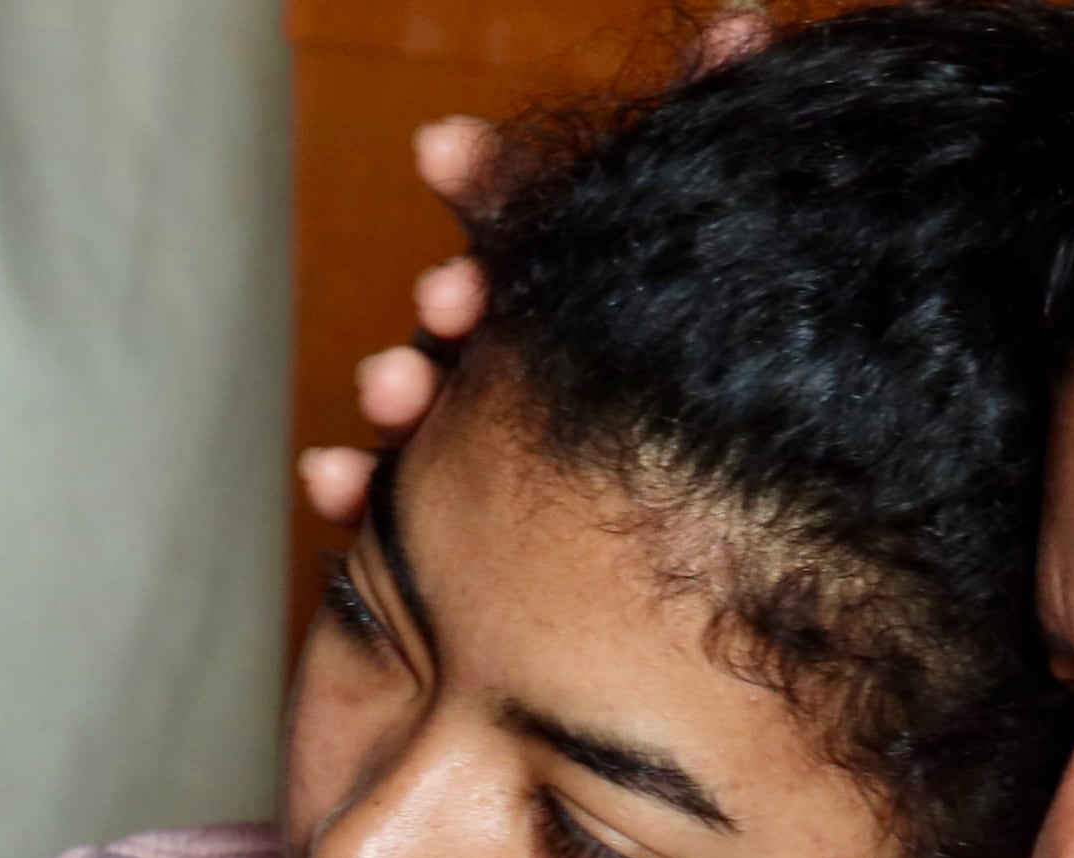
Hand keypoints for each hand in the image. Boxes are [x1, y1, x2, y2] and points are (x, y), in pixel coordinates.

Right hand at [294, 19, 773, 526]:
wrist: (666, 587)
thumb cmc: (698, 427)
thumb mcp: (696, 268)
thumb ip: (707, 140)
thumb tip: (741, 25)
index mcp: (573, 299)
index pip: (519, 218)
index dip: (484, 182)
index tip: (446, 152)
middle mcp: (512, 357)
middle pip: (467, 309)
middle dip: (451, 294)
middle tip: (453, 296)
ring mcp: (467, 437)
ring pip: (418, 400)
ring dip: (397, 382)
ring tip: (398, 386)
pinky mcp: (432, 529)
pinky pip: (379, 511)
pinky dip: (347, 485)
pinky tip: (332, 474)